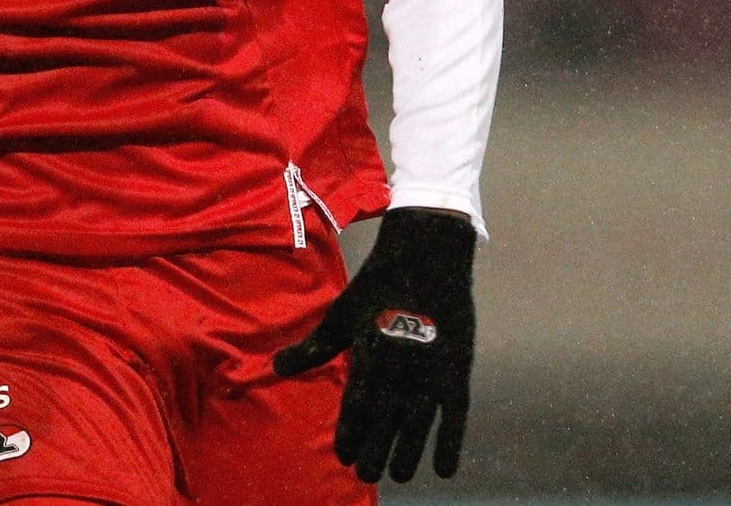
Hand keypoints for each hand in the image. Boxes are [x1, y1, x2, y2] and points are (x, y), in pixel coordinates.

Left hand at [272, 207, 476, 482]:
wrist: (427, 255)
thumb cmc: (378, 284)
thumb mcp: (342, 314)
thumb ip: (314, 347)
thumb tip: (274, 367)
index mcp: (368, 354)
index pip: (356, 404)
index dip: (351, 432)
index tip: (344, 457)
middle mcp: (398, 368)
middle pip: (385, 420)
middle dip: (375, 449)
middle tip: (367, 474)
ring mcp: (430, 371)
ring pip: (416, 424)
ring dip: (406, 452)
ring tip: (395, 475)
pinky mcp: (456, 369)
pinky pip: (454, 416)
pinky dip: (450, 444)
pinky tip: (443, 471)